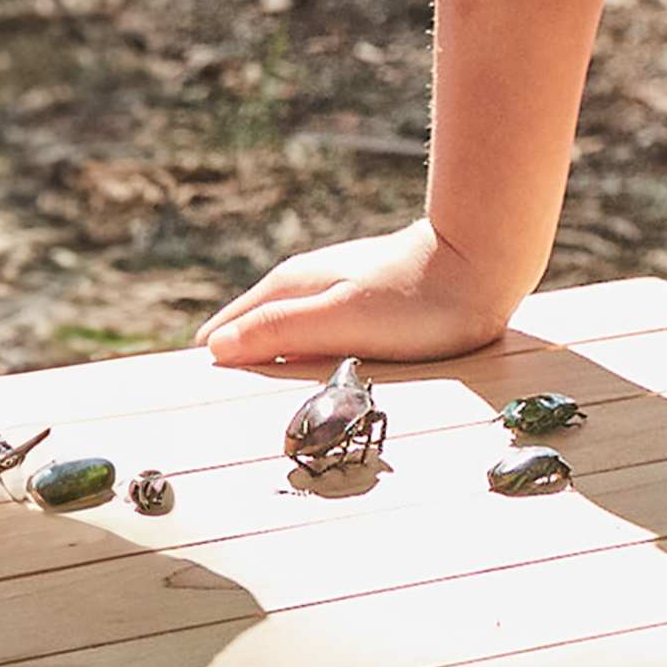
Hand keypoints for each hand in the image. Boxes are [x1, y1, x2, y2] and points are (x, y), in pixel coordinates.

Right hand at [192, 217, 521, 367]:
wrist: (481, 265)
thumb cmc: (412, 299)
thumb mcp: (337, 319)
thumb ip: (277, 331)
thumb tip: (216, 347)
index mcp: (293, 284)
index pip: (234, 325)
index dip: (212, 356)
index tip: (186, 388)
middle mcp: (311, 281)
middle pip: (257, 323)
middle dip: (233, 357)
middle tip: (206, 401)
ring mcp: (341, 289)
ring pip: (289, 325)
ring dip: (268, 356)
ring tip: (250, 394)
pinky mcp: (369, 302)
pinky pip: (319, 331)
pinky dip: (303, 353)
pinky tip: (312, 372)